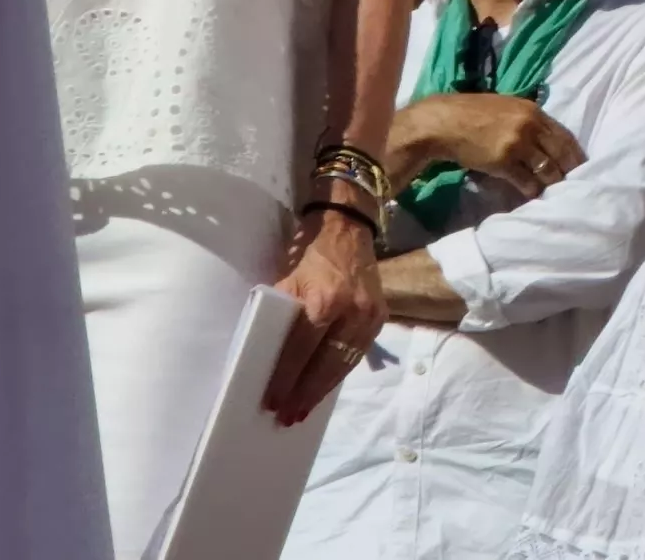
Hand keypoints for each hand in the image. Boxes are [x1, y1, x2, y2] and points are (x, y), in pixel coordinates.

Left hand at [265, 207, 384, 423]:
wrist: (346, 228)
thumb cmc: (308, 253)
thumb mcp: (286, 280)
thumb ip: (280, 315)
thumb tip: (265, 354)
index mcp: (325, 301)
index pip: (301, 350)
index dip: (285, 378)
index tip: (271, 401)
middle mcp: (352, 313)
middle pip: (325, 364)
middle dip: (305, 393)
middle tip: (287, 417)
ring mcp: (370, 316)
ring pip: (345, 363)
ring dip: (322, 390)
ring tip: (304, 411)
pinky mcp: (379, 318)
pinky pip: (356, 354)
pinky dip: (338, 373)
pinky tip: (324, 387)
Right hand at [390, 92, 584, 194]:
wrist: (444, 123)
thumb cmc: (474, 114)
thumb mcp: (508, 107)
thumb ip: (530, 120)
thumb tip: (549, 138)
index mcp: (534, 111)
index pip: (565, 135)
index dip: (576, 154)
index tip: (583, 166)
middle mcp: (530, 126)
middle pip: (561, 154)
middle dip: (570, 171)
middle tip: (577, 185)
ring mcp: (517, 144)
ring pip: (547, 170)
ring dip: (553, 184)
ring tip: (557, 194)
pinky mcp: (503, 162)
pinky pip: (527, 182)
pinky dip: (533, 191)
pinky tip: (534, 197)